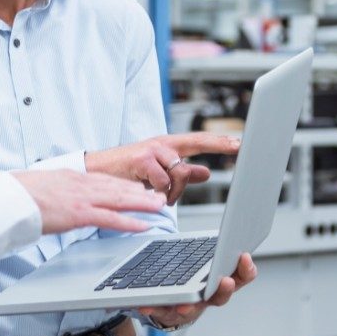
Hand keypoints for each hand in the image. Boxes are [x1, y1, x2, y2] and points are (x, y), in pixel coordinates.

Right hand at [11, 170, 165, 234]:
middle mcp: (82, 184)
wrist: (9, 198)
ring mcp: (82, 199)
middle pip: (119, 187)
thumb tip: (62, 199)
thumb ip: (59, 191)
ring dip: (143, 204)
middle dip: (141, 192)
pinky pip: (111, 218)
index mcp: (73, 177)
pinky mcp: (79, 214)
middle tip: (159, 196)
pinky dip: (129, 222)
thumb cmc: (21, 195)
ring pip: (121, 199)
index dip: (126, 184)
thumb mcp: (45, 187)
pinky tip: (143, 226)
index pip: (106, 179)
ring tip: (160, 207)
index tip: (139, 187)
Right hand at [84, 132, 239, 204]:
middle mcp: (162, 144)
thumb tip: (205, 172)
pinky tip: (146, 191)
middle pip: (194, 151)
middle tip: (216, 160)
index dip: (221, 142)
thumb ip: (182, 172)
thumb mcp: (158, 172)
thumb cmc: (126, 172)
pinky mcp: (141, 159)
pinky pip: (163, 182)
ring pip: (179, 174)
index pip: (199, 140)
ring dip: (171, 192)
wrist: (95, 172)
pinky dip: (158, 193)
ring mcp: (152, 150)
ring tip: (156, 194)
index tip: (241, 142)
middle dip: (207, 158)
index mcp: (168, 146)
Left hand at [138, 253, 256, 329]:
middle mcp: (209, 297)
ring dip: (189, 307)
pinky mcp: (170, 313)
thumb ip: (211, 246)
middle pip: (221, 296)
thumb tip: (224, 223)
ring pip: (193, 309)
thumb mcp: (205, 259)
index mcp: (221, 281)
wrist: (174, 302)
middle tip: (226, 280)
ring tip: (183, 305)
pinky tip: (145, 305)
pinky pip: (162, 312)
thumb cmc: (194, 275)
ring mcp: (191, 307)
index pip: (241, 277)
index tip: (244, 255)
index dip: (246, 268)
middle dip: (224, 289)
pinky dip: (155, 308)